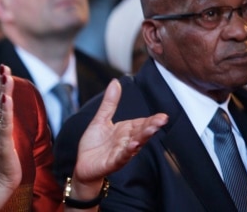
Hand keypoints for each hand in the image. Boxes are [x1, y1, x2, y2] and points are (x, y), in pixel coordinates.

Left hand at [71, 79, 167, 198]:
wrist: (83, 165)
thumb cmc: (94, 144)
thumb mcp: (101, 119)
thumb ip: (110, 103)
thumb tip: (115, 82)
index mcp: (125, 130)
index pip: (141, 123)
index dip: (152, 120)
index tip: (163, 115)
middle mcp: (126, 141)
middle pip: (141, 132)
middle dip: (152, 127)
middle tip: (162, 120)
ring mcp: (121, 152)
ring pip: (135, 144)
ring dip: (143, 138)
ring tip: (151, 130)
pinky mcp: (113, 162)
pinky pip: (122, 157)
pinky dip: (128, 152)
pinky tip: (133, 146)